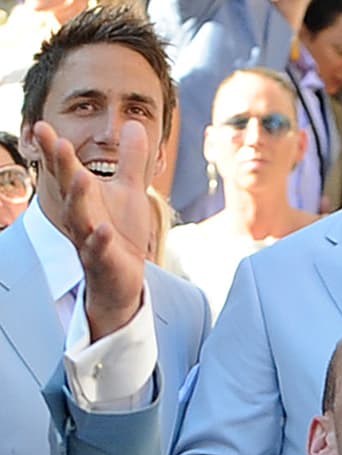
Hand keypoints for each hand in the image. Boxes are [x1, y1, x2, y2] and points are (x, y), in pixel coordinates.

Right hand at [31, 119, 149, 339]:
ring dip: (78, 199)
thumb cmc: (120, 232)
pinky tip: (104, 230)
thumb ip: (130, 159)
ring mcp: (89, 240)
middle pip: (67, 190)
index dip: (54, 150)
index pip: (65, 170)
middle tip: (58, 142)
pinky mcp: (103, 263)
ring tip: (80, 176)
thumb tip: (132, 124)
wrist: (122, 279)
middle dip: (62, 167)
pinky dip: (100, 241)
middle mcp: (81, 216)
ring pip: (79, 219)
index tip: (43, 125)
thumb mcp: (129, 191)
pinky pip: (99, 251)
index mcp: (84, 198)